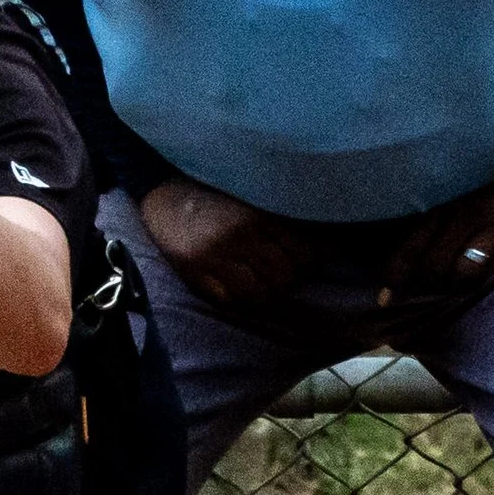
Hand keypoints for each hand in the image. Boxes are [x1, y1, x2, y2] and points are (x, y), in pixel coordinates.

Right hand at [141, 179, 311, 315]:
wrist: (163, 193)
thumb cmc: (214, 194)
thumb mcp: (252, 198)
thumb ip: (285, 220)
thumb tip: (331, 246)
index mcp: (257, 213)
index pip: (303, 251)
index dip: (313, 260)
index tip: (313, 258)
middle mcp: (238, 235)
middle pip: (284, 276)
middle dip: (289, 277)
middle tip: (285, 269)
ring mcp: (215, 257)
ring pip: (259, 294)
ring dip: (265, 291)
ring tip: (262, 279)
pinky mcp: (194, 273)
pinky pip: (229, 301)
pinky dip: (238, 298)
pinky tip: (238, 285)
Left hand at [380, 158, 493, 300]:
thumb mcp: (459, 205)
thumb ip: (436, 233)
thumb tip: (407, 271)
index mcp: (445, 209)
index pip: (412, 245)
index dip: (396, 275)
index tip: (384, 300)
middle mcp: (466, 217)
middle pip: (435, 265)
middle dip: (428, 289)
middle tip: (427, 303)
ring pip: (465, 271)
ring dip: (459, 289)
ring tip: (458, 295)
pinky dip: (492, 280)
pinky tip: (489, 284)